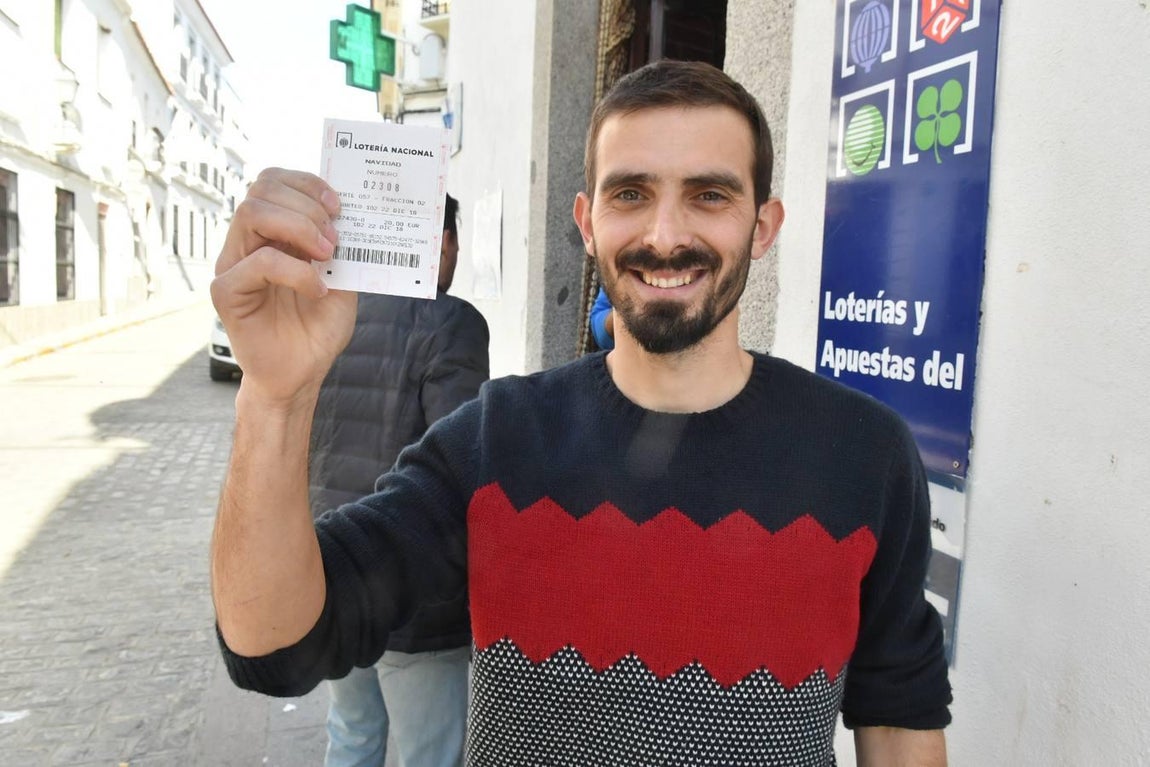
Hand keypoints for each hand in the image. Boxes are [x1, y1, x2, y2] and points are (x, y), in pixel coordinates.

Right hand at [211, 168, 356, 406]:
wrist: (301, 375)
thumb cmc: (316, 328)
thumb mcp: (341, 279)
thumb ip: (340, 246)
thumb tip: (353, 211)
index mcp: (270, 234)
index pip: (272, 182)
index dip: (306, 183)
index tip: (339, 205)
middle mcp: (246, 243)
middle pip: (260, 189)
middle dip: (305, 204)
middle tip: (335, 237)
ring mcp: (232, 265)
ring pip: (251, 214)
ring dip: (298, 227)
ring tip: (328, 255)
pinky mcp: (226, 292)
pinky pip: (257, 263)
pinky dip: (295, 271)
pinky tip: (317, 289)